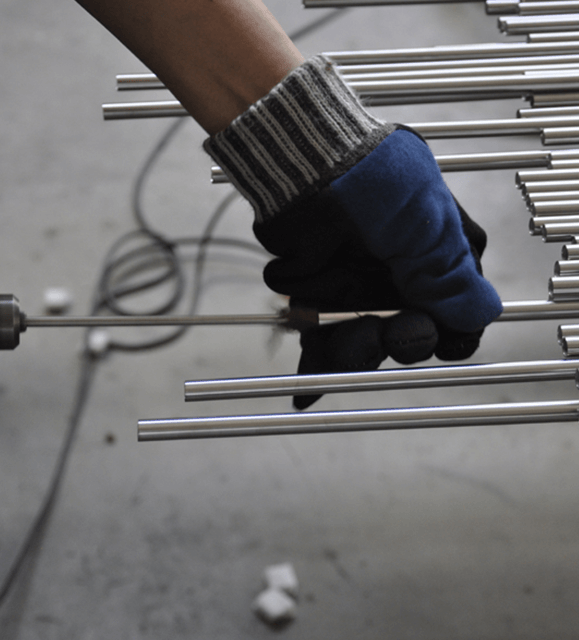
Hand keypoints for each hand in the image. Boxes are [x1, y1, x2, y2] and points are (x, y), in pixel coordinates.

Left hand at [254, 127, 501, 408]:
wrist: (304, 163)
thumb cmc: (371, 182)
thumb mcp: (425, 227)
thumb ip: (448, 278)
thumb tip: (480, 317)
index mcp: (439, 256)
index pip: (456, 315)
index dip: (448, 336)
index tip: (438, 342)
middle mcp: (400, 276)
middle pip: (407, 336)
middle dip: (399, 341)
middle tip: (391, 332)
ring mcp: (359, 285)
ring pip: (362, 342)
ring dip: (354, 351)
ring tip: (346, 343)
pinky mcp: (321, 291)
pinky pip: (319, 336)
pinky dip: (314, 364)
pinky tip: (306, 393)